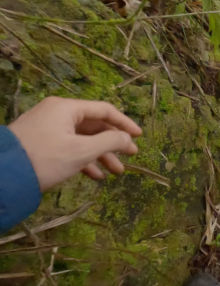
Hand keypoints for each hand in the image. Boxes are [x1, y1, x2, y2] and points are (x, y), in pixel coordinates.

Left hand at [8, 97, 141, 190]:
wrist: (2, 176)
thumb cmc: (45, 159)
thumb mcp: (81, 151)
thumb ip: (109, 142)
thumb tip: (127, 138)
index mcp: (66, 108)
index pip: (104, 110)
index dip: (125, 123)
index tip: (139, 136)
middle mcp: (57, 114)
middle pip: (94, 125)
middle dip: (114, 143)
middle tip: (131, 156)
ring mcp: (48, 128)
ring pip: (83, 139)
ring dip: (101, 154)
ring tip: (117, 172)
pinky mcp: (41, 144)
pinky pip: (69, 147)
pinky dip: (84, 159)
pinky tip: (96, 176)